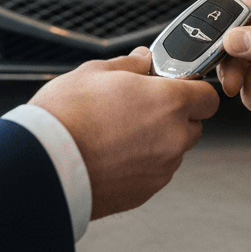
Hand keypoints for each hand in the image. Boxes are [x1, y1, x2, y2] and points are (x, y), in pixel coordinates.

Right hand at [29, 48, 218, 218]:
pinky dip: (141, 163)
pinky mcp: (145, 192)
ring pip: (173, 150)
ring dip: (157, 141)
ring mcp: (161, 168)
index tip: (175, 86)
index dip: (192, 89)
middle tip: (140, 107)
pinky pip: (154, 172)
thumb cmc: (65, 116)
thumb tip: (143, 60)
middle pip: (193, 125)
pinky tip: (112, 154)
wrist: (43, 165)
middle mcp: (173, 137)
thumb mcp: (94, 72)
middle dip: (174, 115)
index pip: (207, 96)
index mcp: (168, 102)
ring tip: (118, 133)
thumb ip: (128, 65)